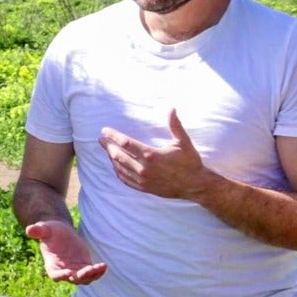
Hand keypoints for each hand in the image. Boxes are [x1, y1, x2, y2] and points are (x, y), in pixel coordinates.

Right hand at [23, 219, 106, 283]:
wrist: (60, 232)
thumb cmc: (50, 230)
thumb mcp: (44, 228)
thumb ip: (38, 230)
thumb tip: (29, 230)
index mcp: (52, 265)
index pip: (56, 275)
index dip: (61, 275)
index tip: (68, 273)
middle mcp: (64, 271)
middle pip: (73, 279)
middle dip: (81, 276)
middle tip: (89, 269)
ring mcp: (75, 270)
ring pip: (84, 279)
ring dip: (92, 275)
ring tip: (100, 267)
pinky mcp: (84, 266)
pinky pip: (92, 273)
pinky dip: (98, 271)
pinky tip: (104, 265)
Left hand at [100, 110, 215, 201]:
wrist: (195, 185)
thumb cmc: (190, 162)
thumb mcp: (183, 142)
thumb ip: (175, 125)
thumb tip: (172, 108)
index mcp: (151, 155)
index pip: (125, 143)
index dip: (113, 136)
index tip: (105, 131)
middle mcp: (144, 168)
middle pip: (118, 155)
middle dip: (107, 146)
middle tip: (101, 140)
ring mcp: (143, 179)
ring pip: (120, 168)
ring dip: (111, 158)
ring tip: (107, 150)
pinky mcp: (144, 188)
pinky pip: (125, 180)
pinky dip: (118, 171)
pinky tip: (115, 166)